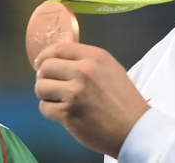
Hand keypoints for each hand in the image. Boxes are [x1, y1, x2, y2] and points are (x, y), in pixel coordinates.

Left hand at [34, 42, 149, 157]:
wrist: (133, 126)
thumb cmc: (124, 99)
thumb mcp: (111, 69)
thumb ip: (88, 61)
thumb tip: (60, 59)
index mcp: (96, 57)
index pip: (58, 48)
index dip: (45, 57)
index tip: (41, 64)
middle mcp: (84, 71)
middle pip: (45, 67)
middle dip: (44, 77)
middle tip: (51, 84)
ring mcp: (75, 92)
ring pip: (41, 87)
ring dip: (46, 94)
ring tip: (59, 99)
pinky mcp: (68, 113)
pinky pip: (44, 107)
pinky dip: (50, 110)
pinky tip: (64, 112)